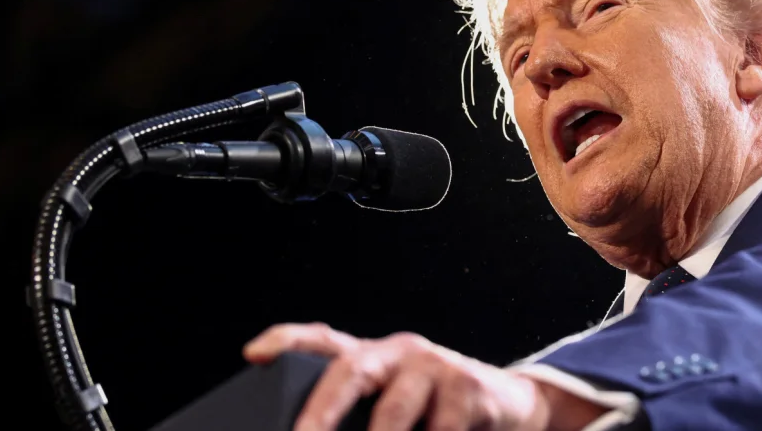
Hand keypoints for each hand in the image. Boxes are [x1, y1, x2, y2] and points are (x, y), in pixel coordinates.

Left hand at [244, 323, 607, 430]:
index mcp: (371, 357)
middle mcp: (399, 352)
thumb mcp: (393, 409)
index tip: (253, 354)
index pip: (321, 339)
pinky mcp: (469, 387)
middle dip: (321, 410)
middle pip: (352, 367)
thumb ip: (356, 416)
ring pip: (395, 409)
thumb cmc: (434, 413)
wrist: (508, 405)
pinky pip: (441, 429)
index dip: (287, 340)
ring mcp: (435, 365)